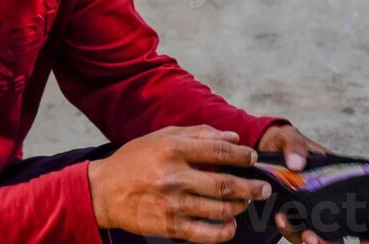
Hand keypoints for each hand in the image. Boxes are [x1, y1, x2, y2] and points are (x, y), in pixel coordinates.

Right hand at [88, 124, 272, 242]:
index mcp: (173, 148)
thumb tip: (233, 136)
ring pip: (219, 209)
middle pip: (224, 183)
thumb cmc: (136, 159)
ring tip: (245, 202)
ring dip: (239, 206)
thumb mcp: (162, 136)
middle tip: (263, 187)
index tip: (253, 158)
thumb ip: (198, 134)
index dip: (241, 155)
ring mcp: (173, 203)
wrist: (105, 190)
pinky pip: (206, 233)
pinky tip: (230, 225)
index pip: (218, 151)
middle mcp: (174, 175)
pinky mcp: (170, 226)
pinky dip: (224, 231)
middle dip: (250, 186)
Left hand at [257, 125, 368, 243]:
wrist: (262, 150)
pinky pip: (295, 231)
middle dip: (331, 240)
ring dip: (313, 240)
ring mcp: (309, 210)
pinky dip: (290, 230)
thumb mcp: (290, 137)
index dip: (367, 228)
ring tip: (305, 235)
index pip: (358, 206)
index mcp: (335, 180)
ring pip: (319, 236)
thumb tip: (297, 164)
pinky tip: (281, 220)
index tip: (366, 240)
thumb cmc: (284, 143)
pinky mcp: (292, 216)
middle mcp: (326, 200)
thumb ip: (294, 145)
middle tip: (316, 237)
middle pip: (338, 229)